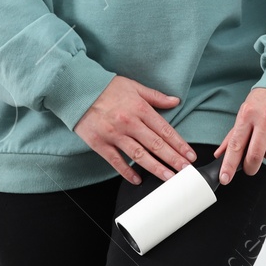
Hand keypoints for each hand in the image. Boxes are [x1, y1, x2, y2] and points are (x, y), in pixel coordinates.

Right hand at [73, 75, 195, 184]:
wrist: (75, 89)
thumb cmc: (105, 87)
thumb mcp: (133, 86)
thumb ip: (155, 96)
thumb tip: (175, 101)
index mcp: (139, 108)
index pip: (164, 129)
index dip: (179, 144)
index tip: (190, 155)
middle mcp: (128, 122)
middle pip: (155, 144)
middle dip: (173, 159)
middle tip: (186, 170)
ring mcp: (113, 134)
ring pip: (139, 155)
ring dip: (156, 168)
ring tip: (169, 178)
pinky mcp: (99, 143)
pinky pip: (116, 161)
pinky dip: (127, 172)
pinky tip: (137, 179)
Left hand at [213, 86, 265, 183]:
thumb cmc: (265, 99)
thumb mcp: (245, 112)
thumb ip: (233, 135)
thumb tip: (220, 154)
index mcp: (248, 114)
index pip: (236, 145)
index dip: (229, 165)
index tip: (224, 178)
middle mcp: (265, 119)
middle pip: (255, 156)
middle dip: (250, 167)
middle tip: (249, 167)